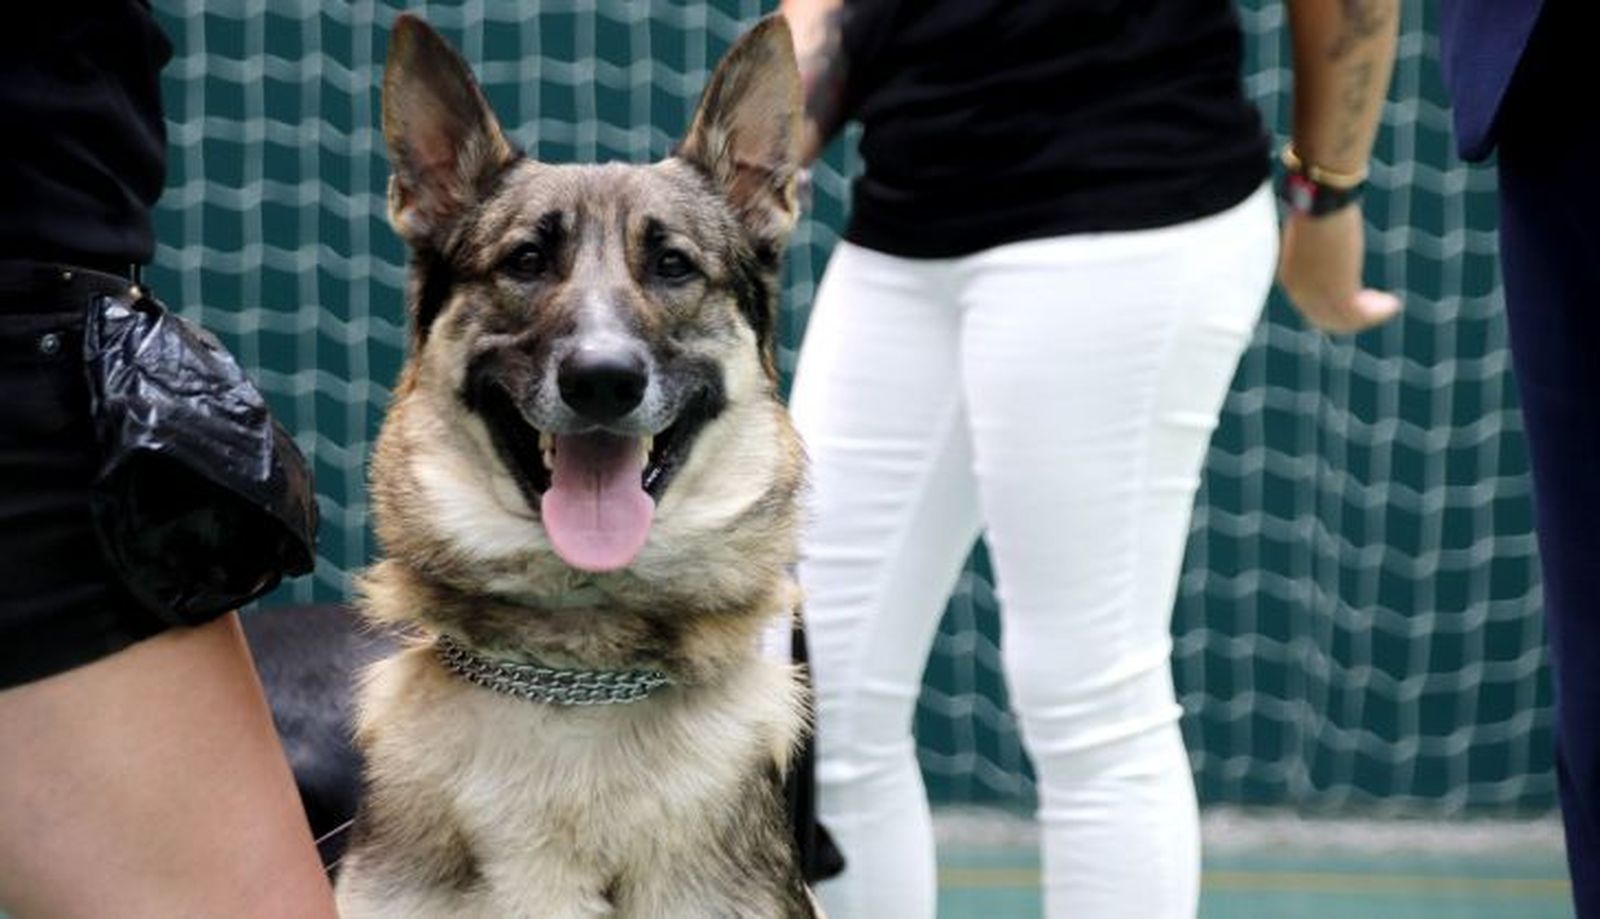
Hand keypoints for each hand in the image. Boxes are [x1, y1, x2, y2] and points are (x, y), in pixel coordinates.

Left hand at [1276, 205, 1400, 333]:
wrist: (1319, 201)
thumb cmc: (1316, 206)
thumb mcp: (1313, 232)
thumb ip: (1319, 246)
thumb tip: (1331, 241)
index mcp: (1291, 275)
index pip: (1310, 303)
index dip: (1333, 304)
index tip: (1356, 296)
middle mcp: (1300, 291)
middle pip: (1326, 317)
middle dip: (1351, 315)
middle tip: (1375, 302)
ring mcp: (1318, 294)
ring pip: (1343, 320)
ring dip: (1368, 315)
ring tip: (1389, 304)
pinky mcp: (1338, 292)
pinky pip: (1358, 314)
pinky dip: (1376, 313)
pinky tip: (1392, 304)